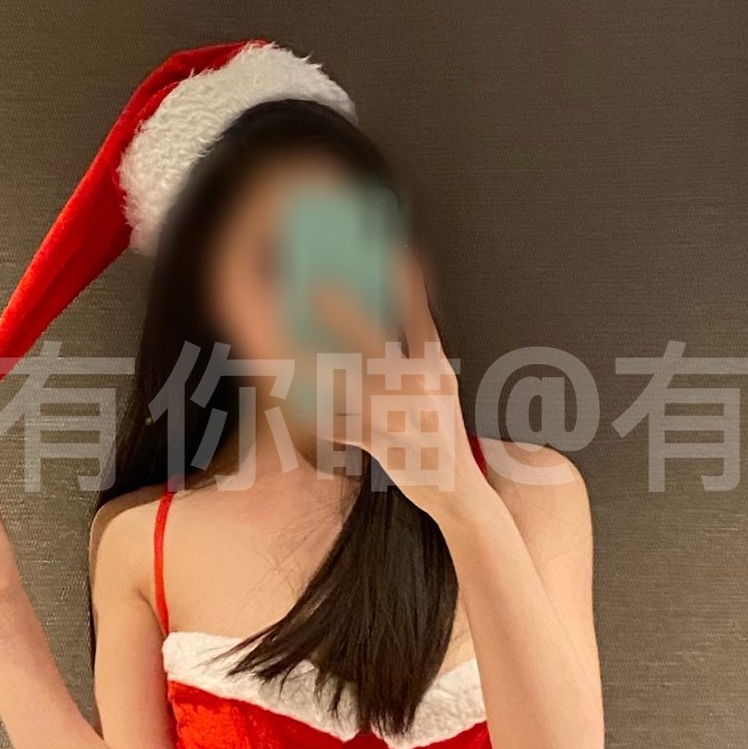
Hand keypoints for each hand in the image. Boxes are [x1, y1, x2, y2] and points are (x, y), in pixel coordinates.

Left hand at [315, 260, 479, 520]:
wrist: (459, 494)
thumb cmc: (440, 437)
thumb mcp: (441, 391)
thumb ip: (418, 357)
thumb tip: (385, 327)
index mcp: (436, 369)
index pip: (418, 317)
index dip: (402, 284)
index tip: (386, 254)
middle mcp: (425, 387)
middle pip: (377, 342)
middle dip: (343, 314)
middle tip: (313, 287)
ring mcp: (406, 416)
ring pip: (352, 382)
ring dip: (318, 364)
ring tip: (288, 345)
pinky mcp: (386, 444)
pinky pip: (342, 424)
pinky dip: (319, 417)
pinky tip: (296, 408)